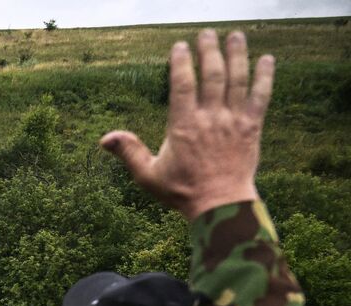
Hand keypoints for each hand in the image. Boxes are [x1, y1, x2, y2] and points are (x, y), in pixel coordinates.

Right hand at [101, 30, 271, 219]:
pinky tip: (267, 59)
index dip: (181, 62)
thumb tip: (104, 138)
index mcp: (183, 126)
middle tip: (207, 33)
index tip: (180, 46)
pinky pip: (261, 96)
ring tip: (235, 35)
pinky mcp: (252, 127)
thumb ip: (129, 152)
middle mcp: (210, 118)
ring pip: (236, 79)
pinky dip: (265, 76)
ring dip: (237, 55)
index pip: (182, 84)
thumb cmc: (181, 192)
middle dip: (209, 50)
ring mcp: (233, 121)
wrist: (219, 205)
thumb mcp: (148, 175)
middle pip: (212, 74)